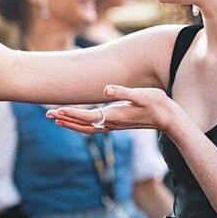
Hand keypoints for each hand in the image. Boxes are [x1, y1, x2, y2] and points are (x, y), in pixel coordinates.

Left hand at [46, 85, 178, 134]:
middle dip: (65, 120)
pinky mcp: (118, 123)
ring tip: (57, 118)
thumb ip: (124, 92)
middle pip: (83, 125)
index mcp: (115, 115)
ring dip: (71, 123)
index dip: (71, 114)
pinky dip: (82, 124)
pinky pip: (95, 126)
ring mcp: (115, 124)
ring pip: (87, 127)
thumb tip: (106, 89)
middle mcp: (112, 123)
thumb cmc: (156, 104)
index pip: (87, 117)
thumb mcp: (141, 95)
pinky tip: (78, 120)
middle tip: (47, 115)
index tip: (55, 112)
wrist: (168, 118)